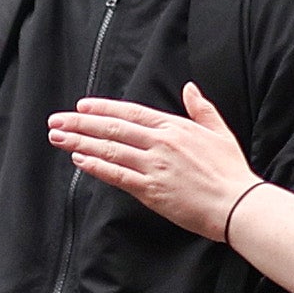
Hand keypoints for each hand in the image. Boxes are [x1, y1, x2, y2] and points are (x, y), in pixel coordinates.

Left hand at [45, 86, 261, 239]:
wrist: (237, 204)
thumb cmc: (230, 171)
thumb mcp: (219, 132)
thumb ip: (202, 109)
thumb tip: (190, 88)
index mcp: (175, 127)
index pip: (131, 112)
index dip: (103, 108)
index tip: (82, 105)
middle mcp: (160, 143)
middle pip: (113, 128)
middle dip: (80, 122)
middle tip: (56, 120)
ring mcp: (154, 166)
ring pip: (109, 150)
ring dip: (80, 141)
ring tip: (57, 137)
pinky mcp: (151, 190)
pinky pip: (117, 175)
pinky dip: (96, 166)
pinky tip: (78, 159)